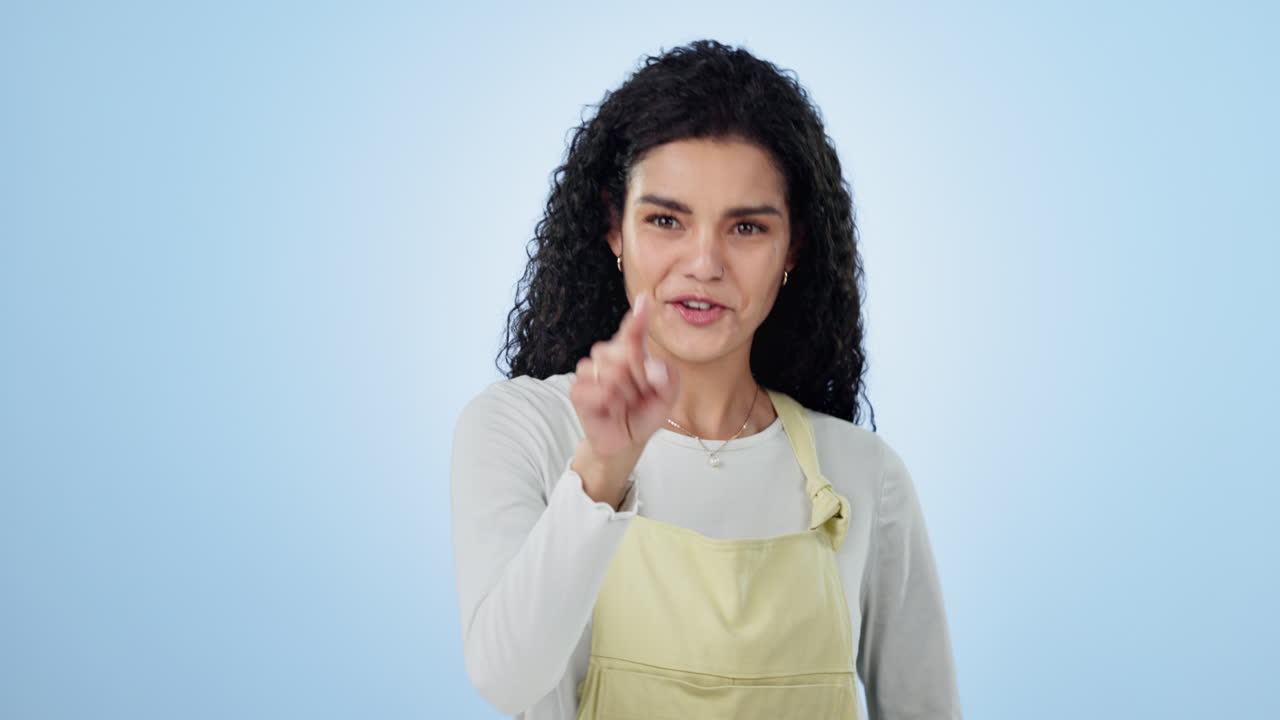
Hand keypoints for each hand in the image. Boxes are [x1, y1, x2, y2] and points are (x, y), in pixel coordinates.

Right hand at [570, 290, 680, 460]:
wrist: (627, 440)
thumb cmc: (645, 412)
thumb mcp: (666, 398)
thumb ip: (668, 381)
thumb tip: (656, 369)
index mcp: (632, 351)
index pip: (633, 330)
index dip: (637, 318)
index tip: (643, 302)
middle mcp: (609, 355)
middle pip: (626, 352)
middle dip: (640, 379)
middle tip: (639, 395)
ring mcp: (590, 371)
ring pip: (610, 371)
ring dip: (624, 394)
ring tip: (624, 403)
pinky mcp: (578, 390)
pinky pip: (591, 389)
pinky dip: (605, 402)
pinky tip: (609, 409)